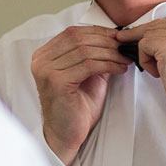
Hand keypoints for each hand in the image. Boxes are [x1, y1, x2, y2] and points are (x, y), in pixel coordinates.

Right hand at [30, 26, 129, 165]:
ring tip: (125, 60)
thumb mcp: (86, 74)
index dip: (98, 32)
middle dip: (106, 42)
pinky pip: (88, 65)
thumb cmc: (76, 106)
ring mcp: (46, 71)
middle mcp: (40, 60)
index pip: (72, 32)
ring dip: (110, 53)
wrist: (66, 134)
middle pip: (78, 38)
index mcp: (44, 55)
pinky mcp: (57, 82)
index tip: (118, 36)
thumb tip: (115, 37)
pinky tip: (120, 69)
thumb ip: (93, 55)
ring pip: (85, 50)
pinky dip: (108, 64)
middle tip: (125, 48)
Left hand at [117, 17, 165, 120]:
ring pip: (149, 34)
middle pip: (159, 23)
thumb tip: (156, 31)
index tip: (140, 32)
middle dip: (141, 34)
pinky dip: (145, 61)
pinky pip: (144, 45)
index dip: (155, 29)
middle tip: (123, 37)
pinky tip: (159, 72)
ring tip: (161, 70)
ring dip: (148, 54)